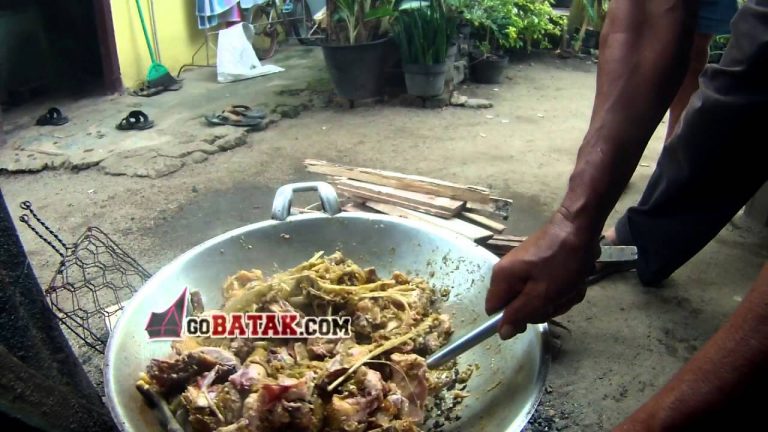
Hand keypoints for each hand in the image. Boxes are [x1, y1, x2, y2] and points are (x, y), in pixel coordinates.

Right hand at [485, 209, 600, 338]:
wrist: (580, 227)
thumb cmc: (560, 261)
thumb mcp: (541, 294)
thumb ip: (519, 314)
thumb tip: (502, 332)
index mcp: (502, 277)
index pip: (494, 311)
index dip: (511, 319)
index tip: (531, 318)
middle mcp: (509, 272)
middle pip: (518, 306)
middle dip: (542, 307)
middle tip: (557, 297)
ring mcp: (525, 268)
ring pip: (537, 299)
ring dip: (557, 299)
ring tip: (570, 286)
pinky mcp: (540, 266)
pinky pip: (548, 288)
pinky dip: (562, 288)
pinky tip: (573, 280)